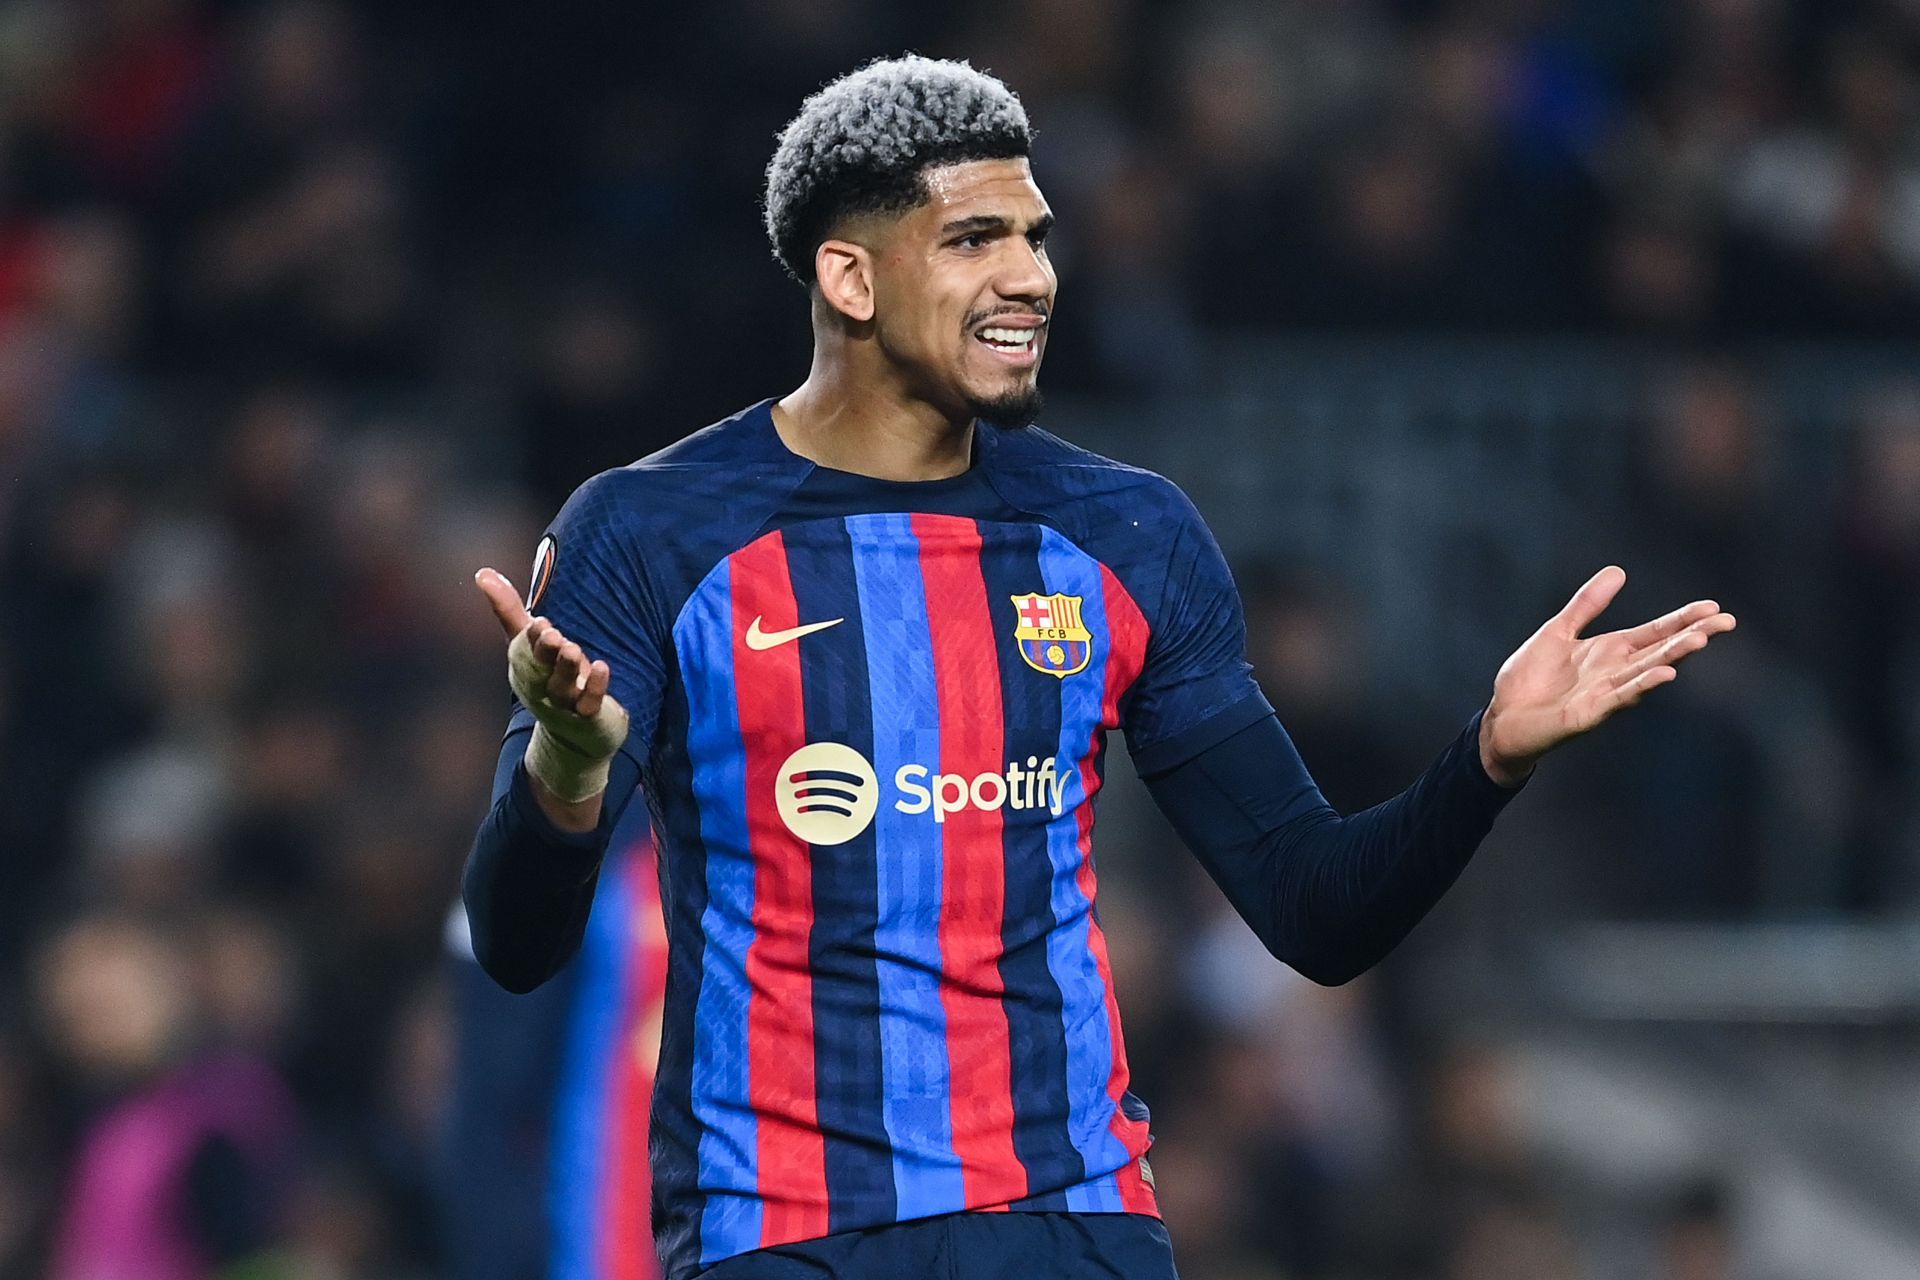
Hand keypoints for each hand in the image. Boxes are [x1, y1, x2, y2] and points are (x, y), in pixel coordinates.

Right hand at [475, 567, 628, 806]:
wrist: (573, 736)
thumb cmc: (548, 679)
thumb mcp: (527, 645)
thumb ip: (509, 610)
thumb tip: (482, 573)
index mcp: (526, 666)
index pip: (524, 649)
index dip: (532, 637)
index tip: (539, 622)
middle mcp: (541, 685)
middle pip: (540, 668)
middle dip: (544, 651)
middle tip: (550, 632)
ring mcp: (564, 703)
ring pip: (562, 686)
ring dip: (566, 667)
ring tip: (572, 649)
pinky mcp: (587, 716)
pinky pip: (589, 703)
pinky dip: (594, 686)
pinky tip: (601, 667)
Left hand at [1479, 566, 1735, 786]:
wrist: (1503, 716)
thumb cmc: (1530, 678)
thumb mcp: (1558, 631)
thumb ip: (1587, 604)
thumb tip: (1619, 570)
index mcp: (1610, 652)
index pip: (1655, 633)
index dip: (1682, 620)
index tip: (1713, 606)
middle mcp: (1616, 672)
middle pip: (1661, 651)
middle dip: (1693, 636)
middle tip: (1727, 622)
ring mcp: (1606, 694)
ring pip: (1646, 673)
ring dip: (1673, 657)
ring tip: (1699, 639)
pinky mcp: (1590, 714)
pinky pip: (1621, 698)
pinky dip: (1643, 686)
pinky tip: (1665, 674)